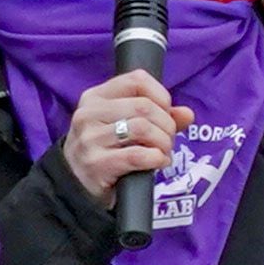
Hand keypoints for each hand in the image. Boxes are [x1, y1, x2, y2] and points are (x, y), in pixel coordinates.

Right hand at [48, 70, 179, 200]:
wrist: (76, 184)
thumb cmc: (106, 149)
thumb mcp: (125, 125)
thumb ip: (158, 116)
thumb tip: (187, 114)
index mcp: (95, 97)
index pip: (136, 80)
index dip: (161, 95)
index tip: (166, 113)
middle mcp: (88, 114)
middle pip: (144, 106)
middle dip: (166, 124)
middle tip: (168, 139)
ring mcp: (90, 139)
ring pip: (143, 128)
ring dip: (163, 143)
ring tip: (163, 151)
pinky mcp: (96, 164)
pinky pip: (138, 155)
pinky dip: (157, 158)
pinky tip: (158, 162)